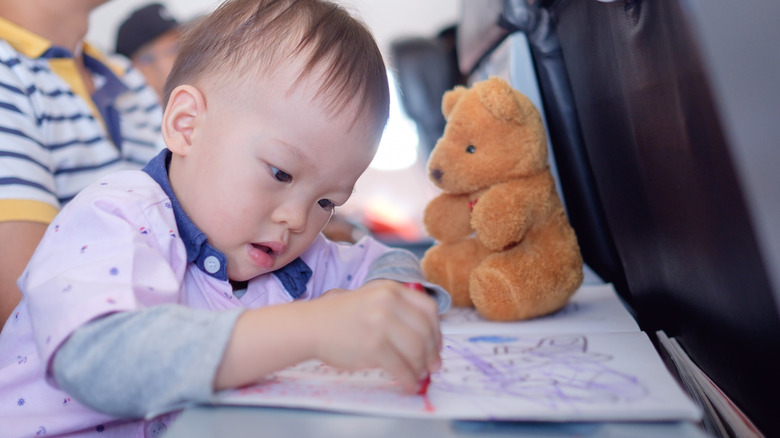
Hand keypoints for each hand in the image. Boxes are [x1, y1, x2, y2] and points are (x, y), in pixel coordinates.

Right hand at [215, 280, 440, 392]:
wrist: (311, 326)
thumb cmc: (340, 317)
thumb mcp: (372, 298)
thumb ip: (398, 309)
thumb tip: (427, 336)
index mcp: (390, 289)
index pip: (429, 308)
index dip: (437, 330)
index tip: (436, 344)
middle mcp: (388, 303)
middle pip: (426, 331)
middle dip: (432, 353)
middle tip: (433, 365)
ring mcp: (381, 324)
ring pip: (417, 350)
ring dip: (422, 367)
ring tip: (419, 375)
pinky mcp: (373, 346)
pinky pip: (401, 367)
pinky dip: (409, 379)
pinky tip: (408, 384)